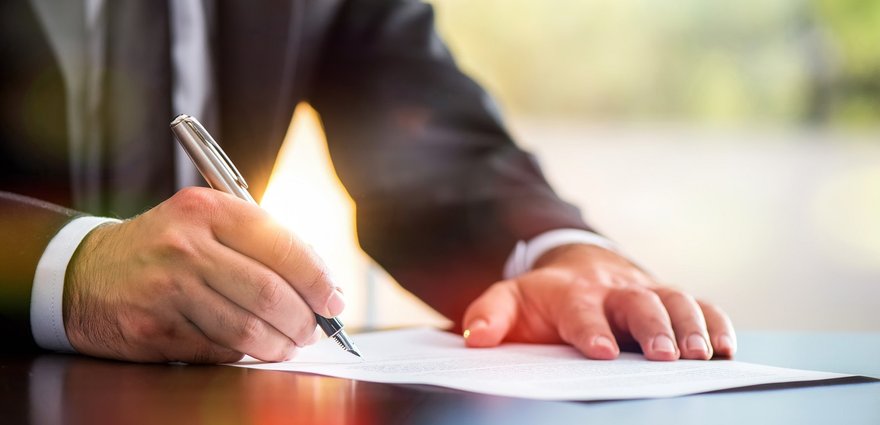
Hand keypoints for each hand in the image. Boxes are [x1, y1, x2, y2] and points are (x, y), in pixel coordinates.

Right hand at [64, 187, 343, 362]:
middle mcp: (186, 246)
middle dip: (305, 319)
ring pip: (247, 329)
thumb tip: (322, 284)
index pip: (282, 245)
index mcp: (207, 210)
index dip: (318, 279)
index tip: (335, 300)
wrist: (85, 273)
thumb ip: (259, 243)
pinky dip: (243, 354)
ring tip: (289, 344)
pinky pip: (218, 350)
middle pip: (270, 293)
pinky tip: (251, 349)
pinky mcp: (153, 329)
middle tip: (315, 330)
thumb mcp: (205, 222)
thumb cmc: (164, 247)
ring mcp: (167, 289)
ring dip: (280, 345)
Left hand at [462, 244, 734, 359]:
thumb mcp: (509, 300)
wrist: (579, 266)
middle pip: (638, 303)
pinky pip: (702, 305)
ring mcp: (647, 290)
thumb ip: (488, 315)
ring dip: (691, 327)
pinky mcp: (671, 297)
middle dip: (653, 328)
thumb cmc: (543, 297)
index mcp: (572, 293)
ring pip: (676, 301)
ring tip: (702, 355)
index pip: (581, 312)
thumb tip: (473, 338)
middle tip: (666, 356)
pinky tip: (727, 348)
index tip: (601, 351)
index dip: (591, 330)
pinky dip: (717, 323)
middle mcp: (614, 289)